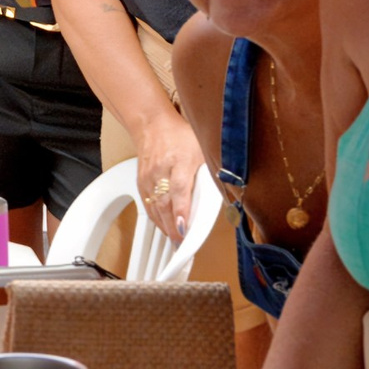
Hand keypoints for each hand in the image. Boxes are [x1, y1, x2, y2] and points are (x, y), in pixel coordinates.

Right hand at [133, 116, 208, 241]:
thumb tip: (227, 190)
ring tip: (175, 240)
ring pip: (154, 207)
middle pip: (165, 203)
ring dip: (165, 226)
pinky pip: (148, 205)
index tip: (184, 227)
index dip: (181, 209)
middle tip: (182, 243)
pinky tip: (165, 226)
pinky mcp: (141, 182)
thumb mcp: (202, 149)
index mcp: (179, 160)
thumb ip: (211, 170)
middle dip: (173, 226)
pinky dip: (157, 218)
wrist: (153, 125)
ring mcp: (148, 177)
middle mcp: (161, 170)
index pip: (179, 189)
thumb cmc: (180, 136)